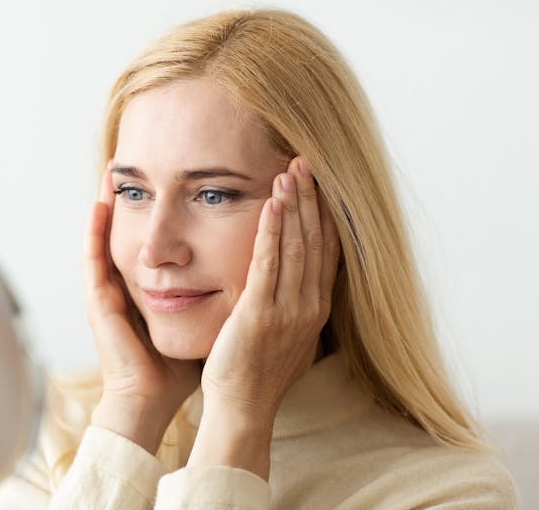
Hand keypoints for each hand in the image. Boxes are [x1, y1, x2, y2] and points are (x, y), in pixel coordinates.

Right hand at [83, 161, 201, 453]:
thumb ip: (219, 297)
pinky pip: (93, 258)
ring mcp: (109, 290)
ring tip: (114, 169)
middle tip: (139, 161)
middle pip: (129, 231)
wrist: (152, 398)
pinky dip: (94, 230)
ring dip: (108, 202)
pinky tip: (100, 203)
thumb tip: (254, 274)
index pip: (154, 240)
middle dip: (134, 197)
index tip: (176, 177)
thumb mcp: (203, 320)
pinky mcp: (99, 301)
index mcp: (150, 288)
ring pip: (107, 236)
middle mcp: (126, 283)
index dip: (161, 209)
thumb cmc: (179, 365)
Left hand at [198, 155, 340, 436]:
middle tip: (306, 162)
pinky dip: (273, 231)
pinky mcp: (260, 313)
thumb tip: (295, 281)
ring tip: (291, 171)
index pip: (326, 251)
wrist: (242, 406)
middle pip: (315, 242)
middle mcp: (309, 306)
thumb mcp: (285, 333)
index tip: (320, 183)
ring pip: (296, 246)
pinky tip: (273, 203)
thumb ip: (293, 304)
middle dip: (312, 200)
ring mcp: (288, 310)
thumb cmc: (257, 371)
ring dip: (295, 206)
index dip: (324, 214)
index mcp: (315, 308)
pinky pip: (268, 263)